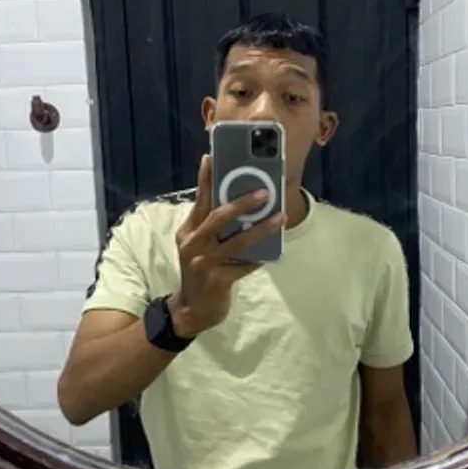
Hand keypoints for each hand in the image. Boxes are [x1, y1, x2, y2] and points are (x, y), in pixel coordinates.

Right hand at [169, 154, 284, 336]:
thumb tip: (239, 207)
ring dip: (260, 228)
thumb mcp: (198, 247)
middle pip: (218, 216)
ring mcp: (203, 262)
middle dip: (242, 202)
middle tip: (264, 192)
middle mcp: (192, 243)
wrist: (190, 310)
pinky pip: (244, 265)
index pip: (199, 200)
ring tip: (279, 217)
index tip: (210, 158)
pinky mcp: (217, 279)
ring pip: (236, 240)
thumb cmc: (200, 273)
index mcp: (188, 231)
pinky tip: (272, 253)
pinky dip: (259, 258)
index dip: (205, 179)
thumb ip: (211, 228)